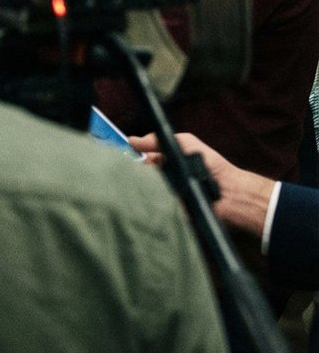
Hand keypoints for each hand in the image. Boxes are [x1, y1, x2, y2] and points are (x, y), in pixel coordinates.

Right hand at [128, 130, 274, 236]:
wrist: (230, 193)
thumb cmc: (211, 165)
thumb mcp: (185, 142)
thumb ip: (158, 139)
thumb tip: (130, 141)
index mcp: (166, 164)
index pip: (141, 161)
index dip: (132, 159)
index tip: (122, 158)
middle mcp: (164, 180)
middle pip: (140, 177)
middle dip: (135, 173)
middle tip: (131, 171)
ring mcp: (167, 197)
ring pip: (145, 192)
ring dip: (142, 187)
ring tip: (144, 183)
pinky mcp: (170, 212)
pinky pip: (154, 208)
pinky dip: (152, 203)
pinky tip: (150, 198)